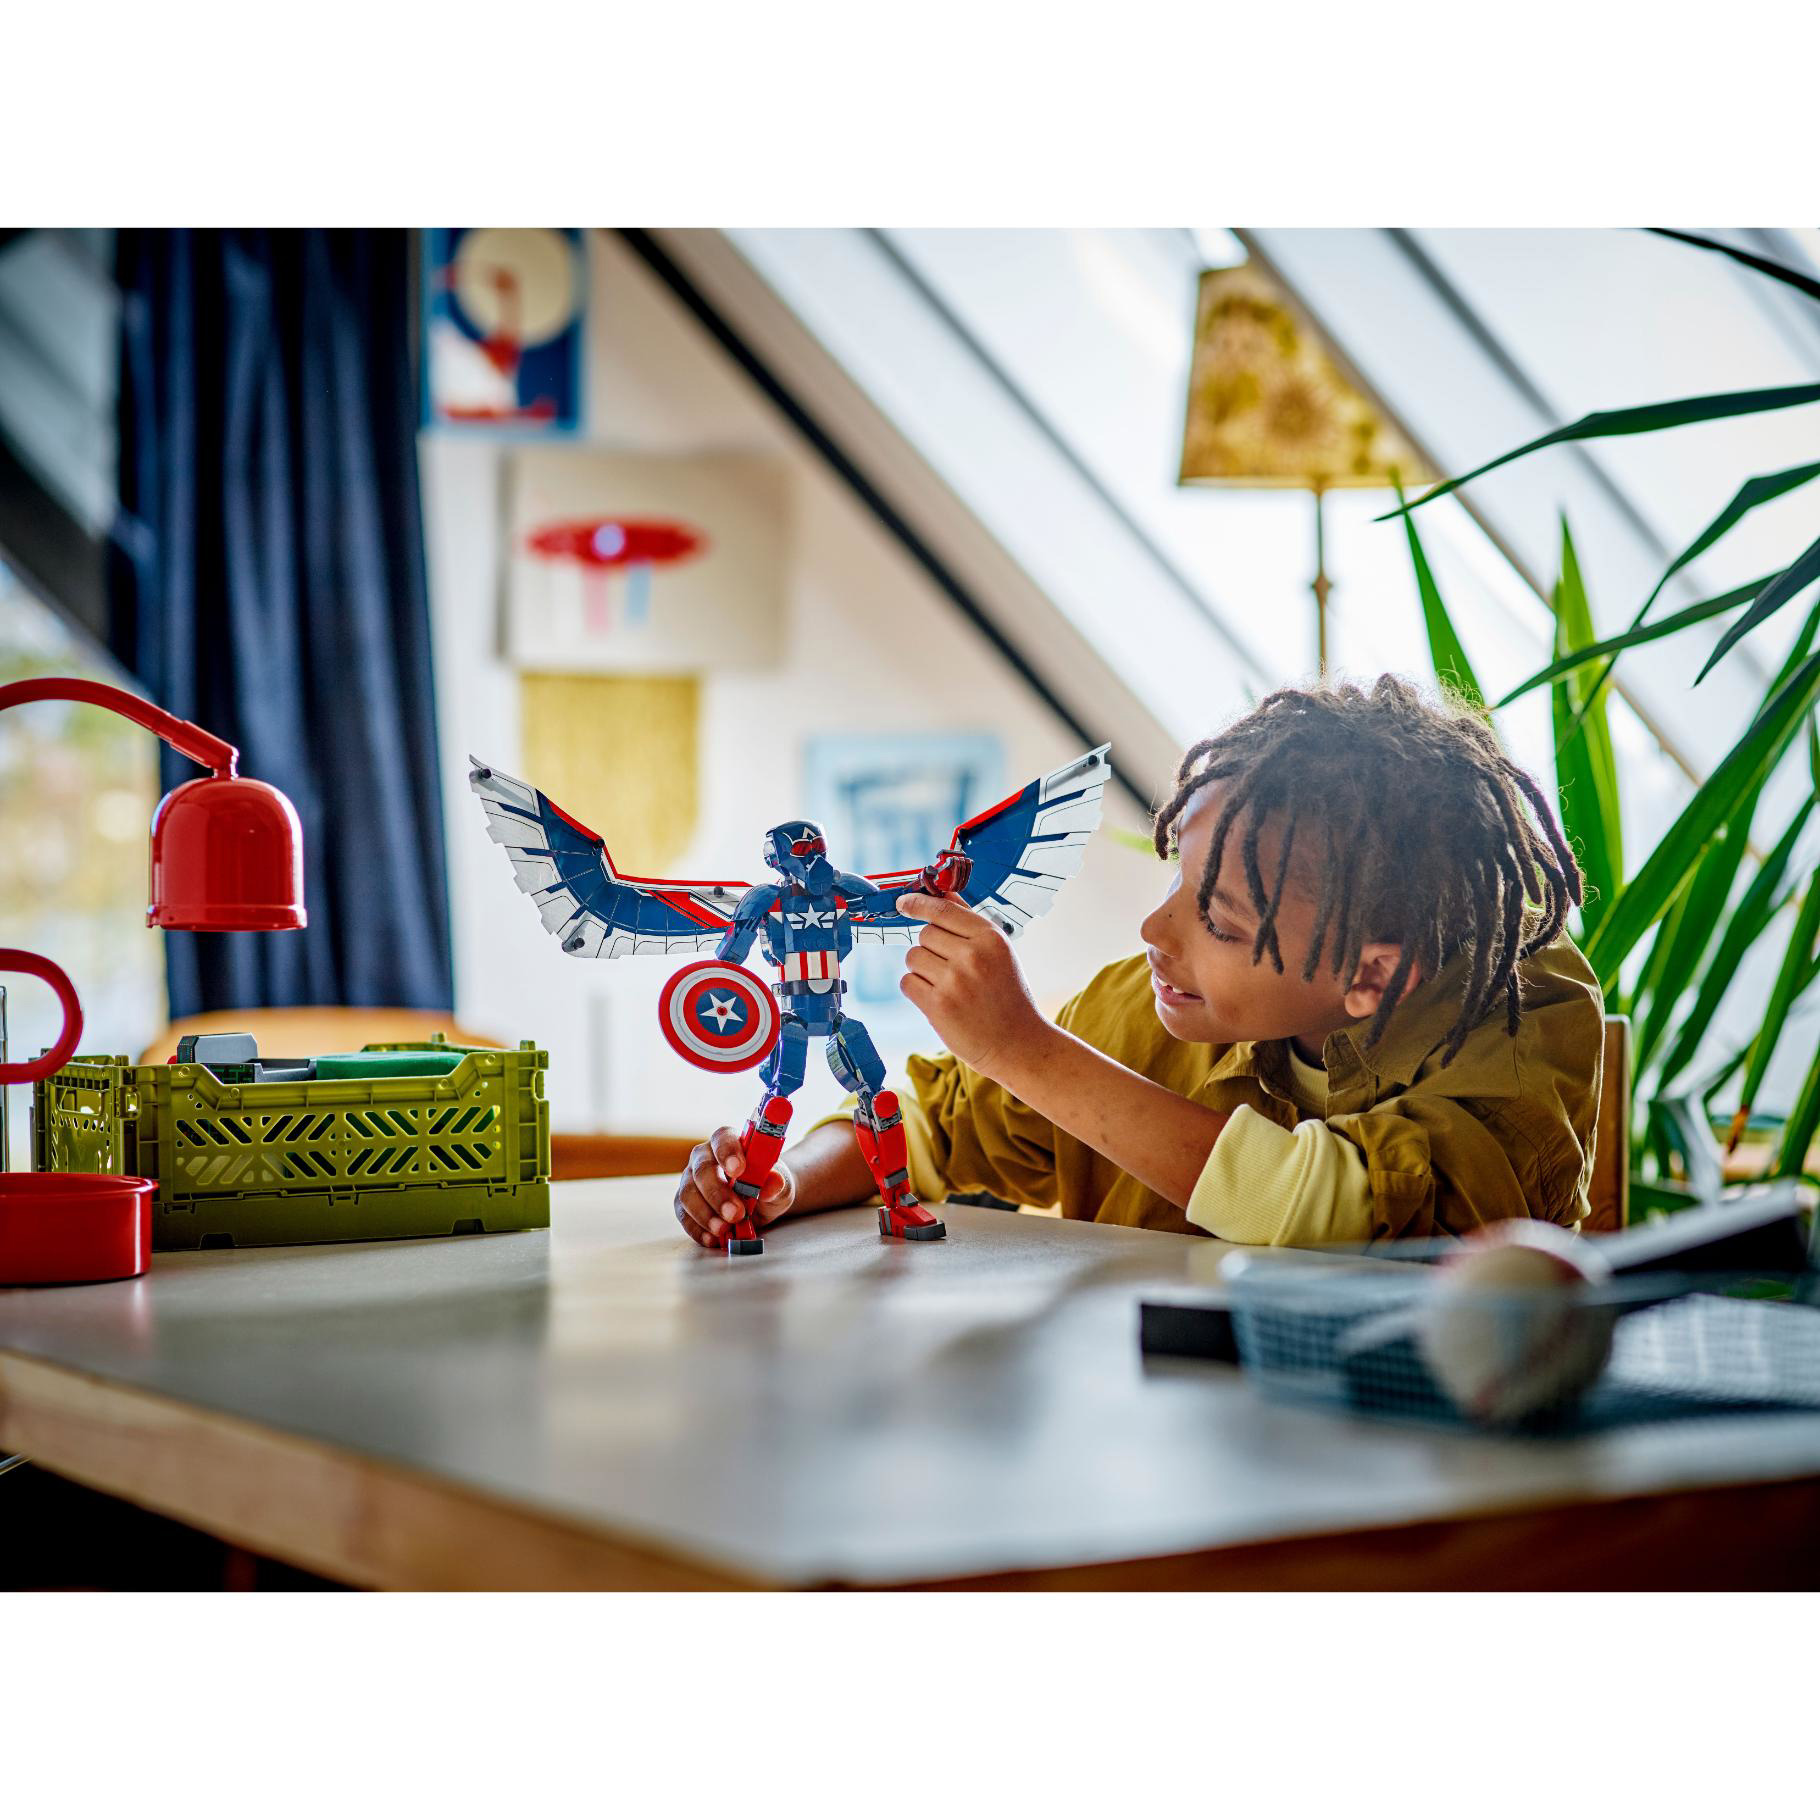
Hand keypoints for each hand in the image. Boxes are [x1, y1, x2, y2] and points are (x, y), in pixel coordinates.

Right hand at [673, 1127, 795, 1249]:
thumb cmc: (768, 1186)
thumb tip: (774, 1182)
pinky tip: (713, 1239)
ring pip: (688, 1194)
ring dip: (705, 1215)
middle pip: (702, 1170)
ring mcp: (691, 1180)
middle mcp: (705, 1157)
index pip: (723, 1138)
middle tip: (736, 1213)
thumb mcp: (781, 1185)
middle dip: (717, 1194)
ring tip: (724, 1230)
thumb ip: (777, 1183)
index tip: (738, 1170)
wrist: (761, 1203)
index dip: (728, 1152)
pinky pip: (684, 1216)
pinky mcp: (685, 1204)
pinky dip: (698, 1229)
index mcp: (729, 1142)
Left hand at [895, 891, 1049, 1080]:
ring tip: (949, 986)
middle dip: (931, 949)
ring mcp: (954, 981)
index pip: (942, 910)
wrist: (1017, 1043)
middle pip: (924, 934)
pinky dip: (917, 990)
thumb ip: (969, 921)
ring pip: (912, 957)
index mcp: (990, 937)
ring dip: (922, 970)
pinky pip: (907, 982)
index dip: (918, 904)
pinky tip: (940, 1001)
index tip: (903, 903)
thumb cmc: (1007, 994)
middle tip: (953, 970)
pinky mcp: (938, 1005)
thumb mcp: (999, 951)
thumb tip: (940, 892)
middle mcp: (973, 955)